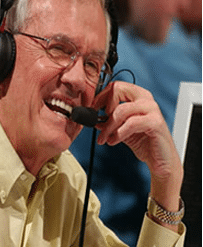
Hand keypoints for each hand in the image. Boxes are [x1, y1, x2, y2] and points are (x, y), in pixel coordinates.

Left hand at [93, 81, 182, 229]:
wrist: (162, 165)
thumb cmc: (141, 145)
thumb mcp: (120, 130)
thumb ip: (108, 120)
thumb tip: (88, 115)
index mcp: (136, 99)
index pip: (115, 85)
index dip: (100, 96)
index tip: (91, 110)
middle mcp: (145, 100)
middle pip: (119, 89)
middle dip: (104, 106)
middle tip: (98, 123)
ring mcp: (152, 112)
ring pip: (124, 107)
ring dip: (109, 124)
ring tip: (105, 139)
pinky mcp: (156, 125)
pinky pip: (133, 121)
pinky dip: (119, 131)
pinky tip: (113, 142)